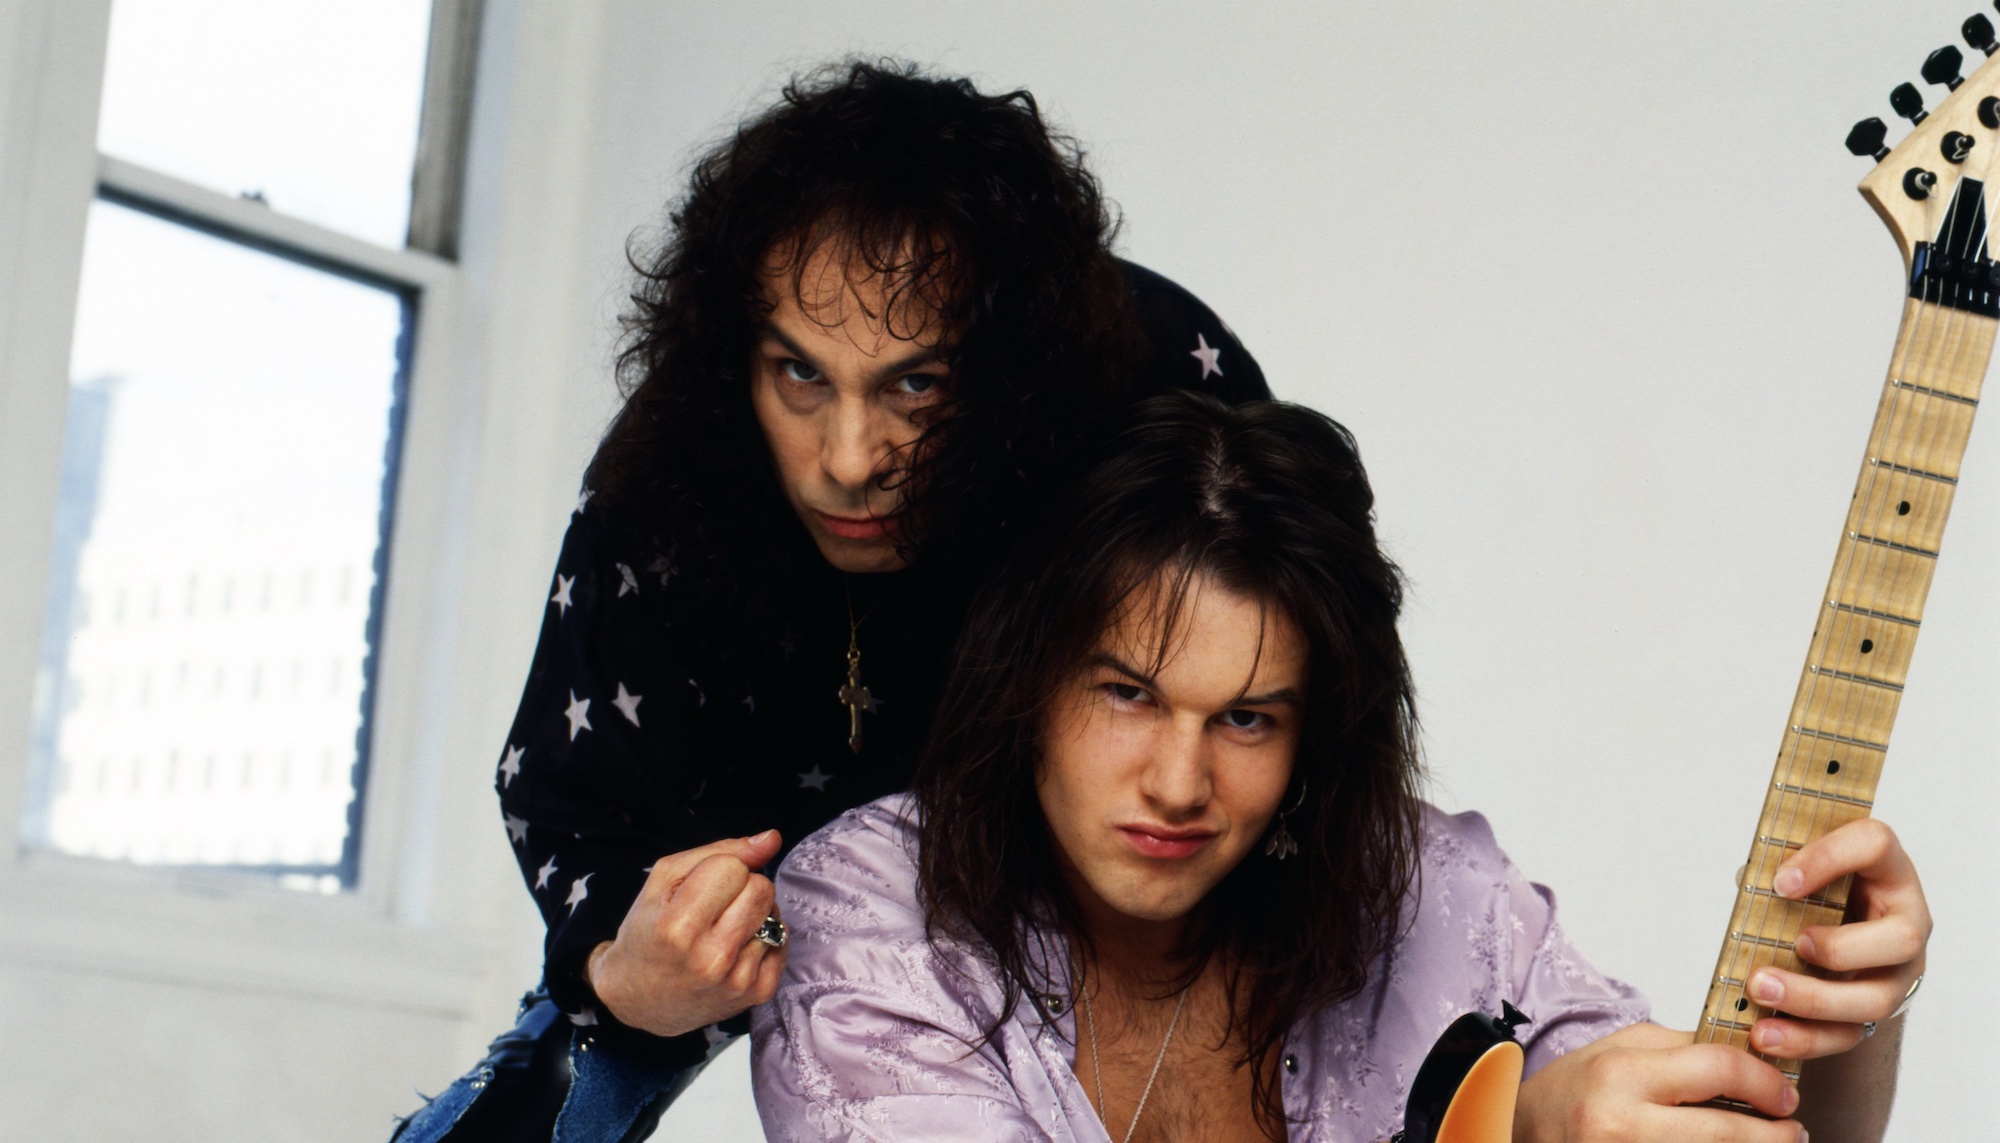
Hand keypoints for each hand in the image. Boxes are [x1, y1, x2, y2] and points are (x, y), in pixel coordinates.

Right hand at [585, 830, 786, 1036]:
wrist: (640, 998)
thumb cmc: (649, 933)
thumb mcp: (665, 880)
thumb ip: (720, 851)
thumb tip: (772, 838)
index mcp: (679, 926)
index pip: (733, 867)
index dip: (718, 870)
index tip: (699, 890)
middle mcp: (711, 958)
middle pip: (762, 888)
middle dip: (742, 888)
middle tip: (715, 908)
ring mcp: (737, 979)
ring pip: (776, 914)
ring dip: (755, 914)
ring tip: (724, 930)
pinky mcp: (758, 993)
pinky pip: (784, 941)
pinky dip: (764, 939)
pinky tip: (737, 949)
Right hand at [1514, 1022, 1802, 1142]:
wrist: (1523, 1131)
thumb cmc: (1573, 1090)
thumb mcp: (1621, 1049)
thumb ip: (1684, 1049)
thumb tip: (1752, 1055)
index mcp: (1621, 1075)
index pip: (1718, 1070)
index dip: (1765, 1080)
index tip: (1783, 1091)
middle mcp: (1622, 1125)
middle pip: (1730, 1132)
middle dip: (1776, 1132)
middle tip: (1791, 1127)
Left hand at [1742, 818, 1928, 1059]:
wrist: (1840, 934)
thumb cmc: (1820, 892)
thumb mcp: (1807, 868)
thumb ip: (1782, 867)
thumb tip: (1747, 883)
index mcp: (1888, 869)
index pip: (1875, 845)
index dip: (1830, 859)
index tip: (1780, 881)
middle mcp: (1905, 922)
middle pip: (1901, 940)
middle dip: (1842, 948)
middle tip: (1794, 944)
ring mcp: (1897, 973)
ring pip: (1875, 998)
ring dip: (1814, 999)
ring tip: (1762, 989)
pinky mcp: (1874, 1012)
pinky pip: (1848, 1035)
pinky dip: (1803, 1037)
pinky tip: (1766, 1034)